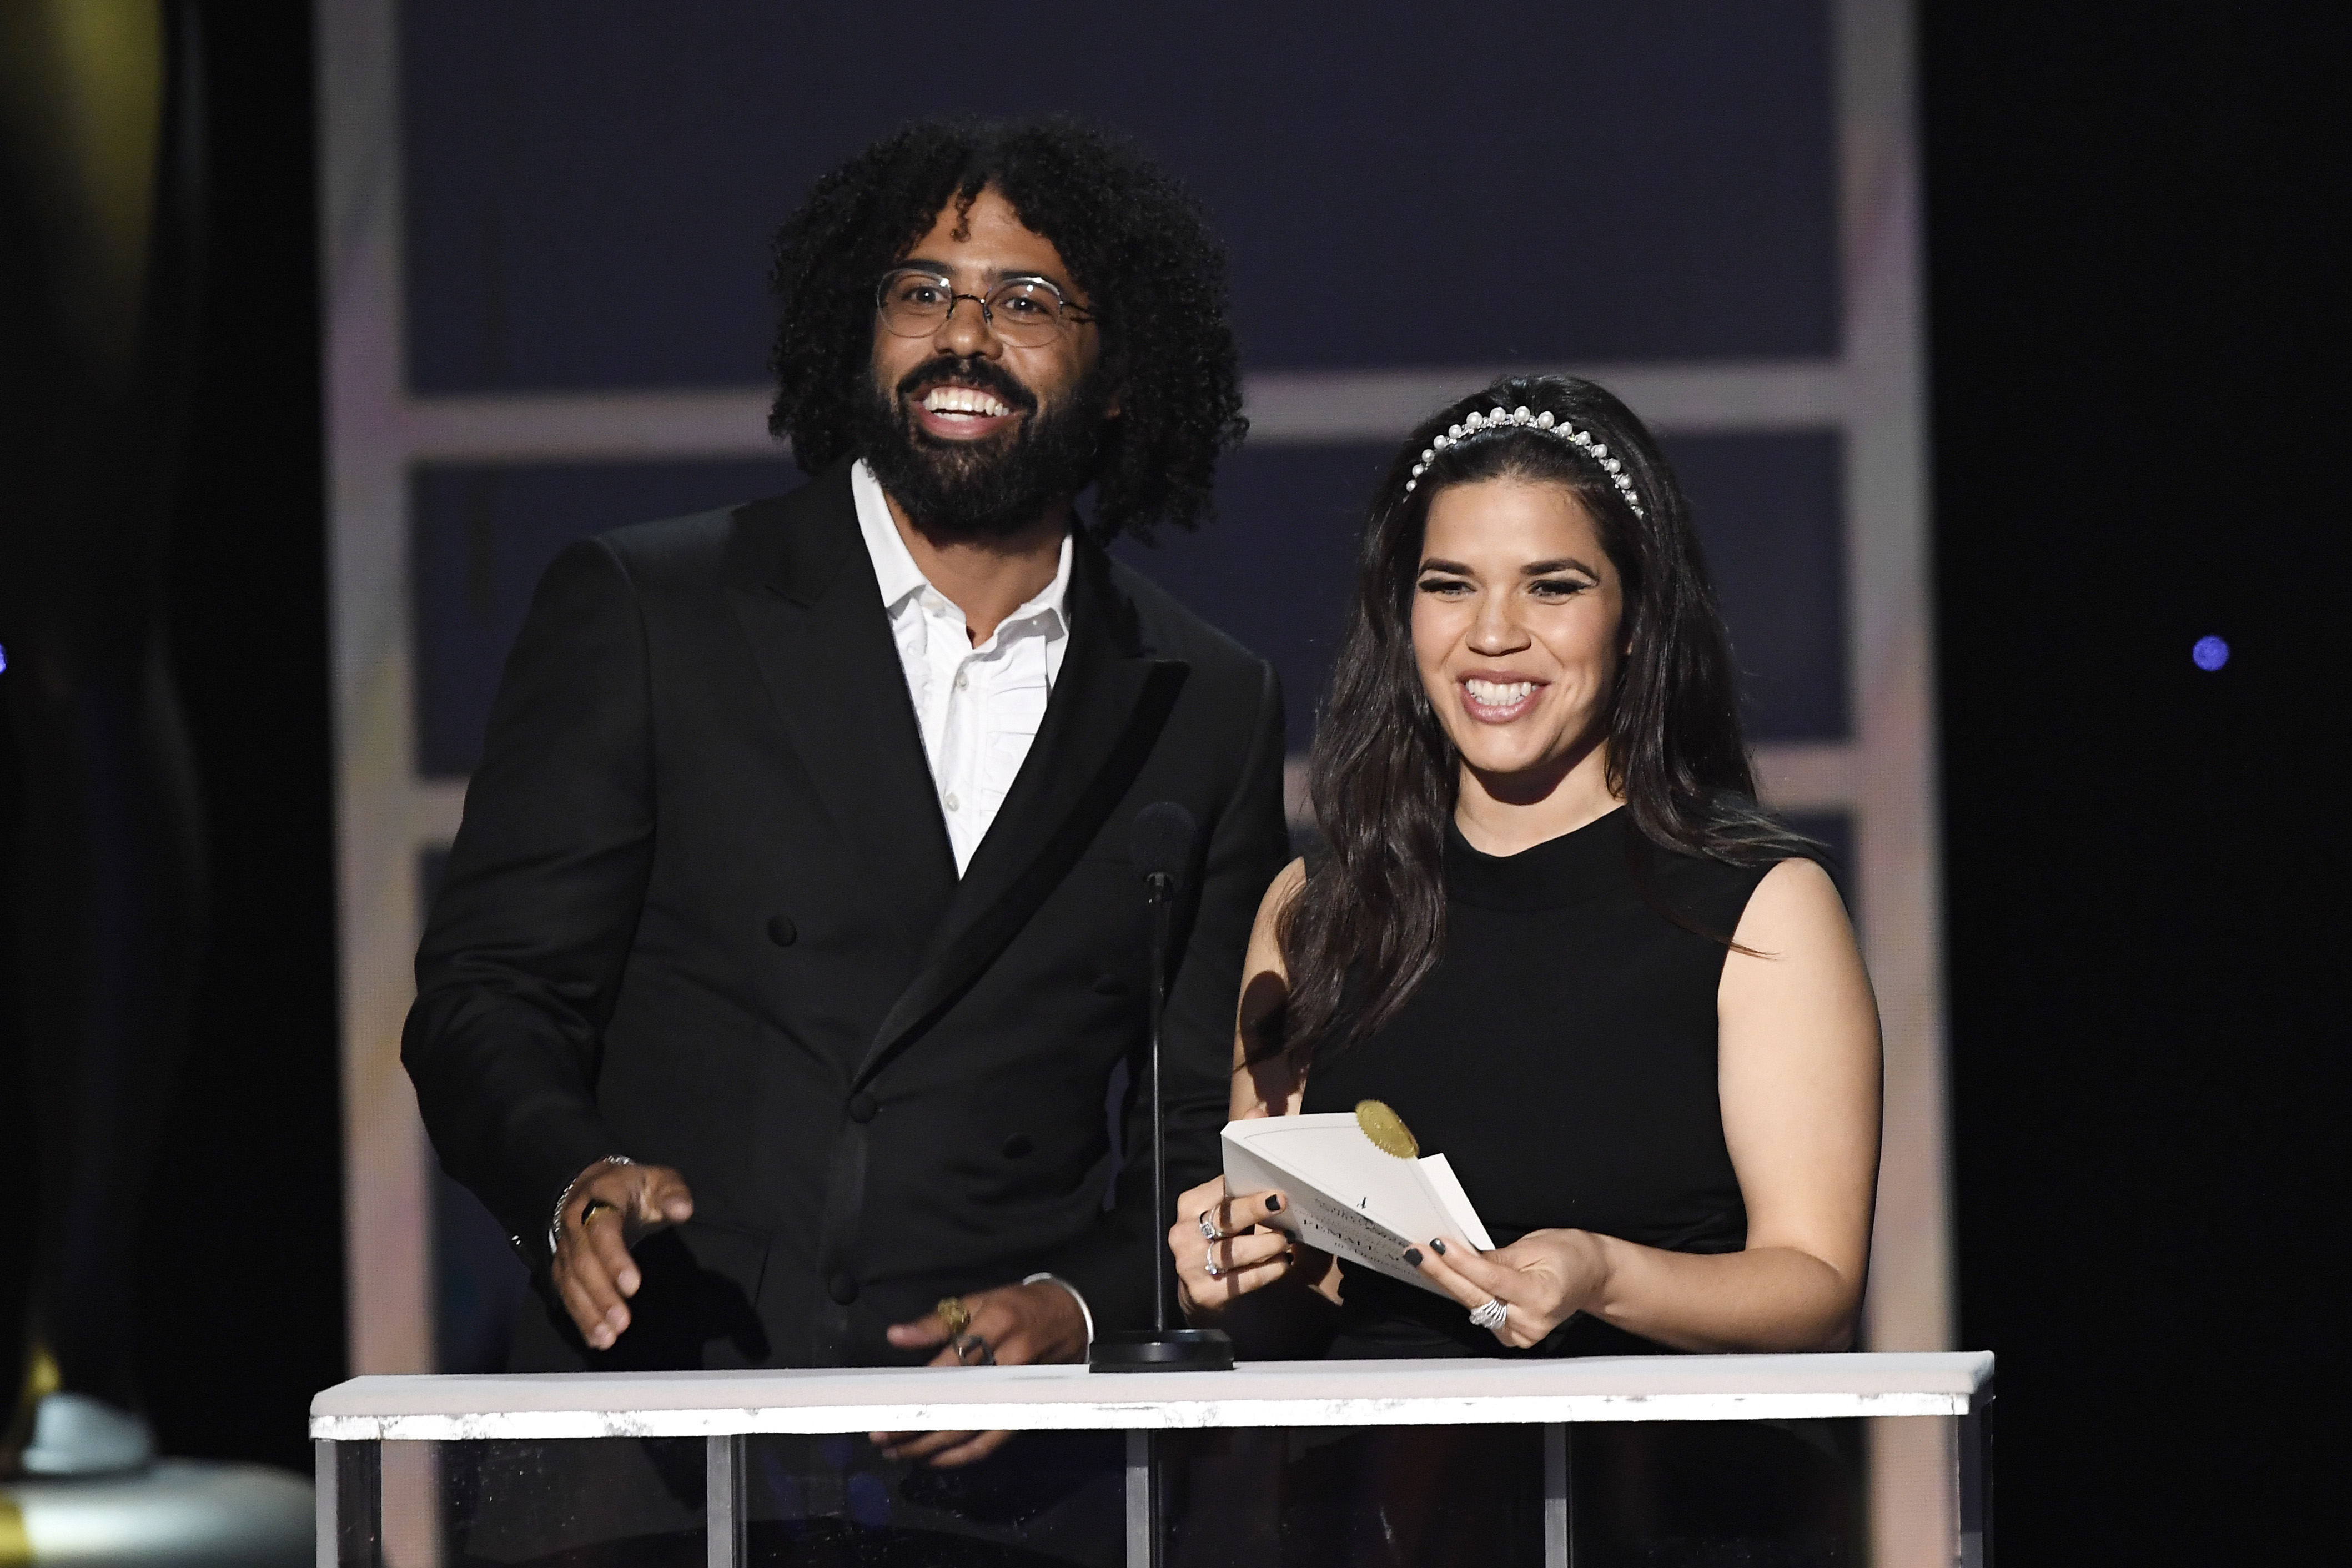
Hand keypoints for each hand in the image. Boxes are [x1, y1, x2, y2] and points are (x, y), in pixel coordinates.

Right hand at [550, 1159, 694, 1349]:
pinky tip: (597, 1338)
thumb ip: (672, 1193)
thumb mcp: (659, 1181)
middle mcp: (576, 1221)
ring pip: (570, 1281)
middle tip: (622, 1322)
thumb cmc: (635, 1188)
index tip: (633, 1286)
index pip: (602, 1229)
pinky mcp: (563, 1265)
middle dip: (601, 1294)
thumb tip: (682, 1210)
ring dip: (588, 1312)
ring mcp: (565, 1245)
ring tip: (608, 1337)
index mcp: (600, 1197)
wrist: (596, 1185)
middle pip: (583, 1261)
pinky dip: (580, 1317)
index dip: (614, 1258)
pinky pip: (567, 1292)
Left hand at [870, 1280, 1087, 1466]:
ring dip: (933, 1446)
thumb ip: (937, 1322)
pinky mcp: (1025, 1409)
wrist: (1070, 1315)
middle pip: (959, 1402)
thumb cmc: (1017, 1306)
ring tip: (899, 1452)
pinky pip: (993, 1441)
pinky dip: (963, 1455)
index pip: (950, 1364)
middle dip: (917, 1425)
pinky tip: (935, 1459)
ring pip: (974, 1427)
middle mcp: (1011, 1360)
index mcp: (996, 1325)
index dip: (918, 1389)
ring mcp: (1020, 1389)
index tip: (885, 1404)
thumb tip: (896, 1336)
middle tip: (882, 1438)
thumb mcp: (979, 1302)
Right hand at [1170, 1176, 1294, 1316]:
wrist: (1198, 1289)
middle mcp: (1184, 1234)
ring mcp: (1191, 1265)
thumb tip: (1273, 1193)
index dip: (1248, 1191)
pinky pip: (1244, 1279)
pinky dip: (1268, 1270)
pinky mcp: (1204, 1292)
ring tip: (1286, 1240)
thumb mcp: (1219, 1218)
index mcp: (1189, 1206)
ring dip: (1267, 1243)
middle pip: (1225, 1218)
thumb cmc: (1216, 1243)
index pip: (1219, 1191)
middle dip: (1255, 1210)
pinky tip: (1282, 1263)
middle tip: (1281, 1205)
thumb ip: (1237, 1203)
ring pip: (1236, 1250)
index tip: (1274, 1191)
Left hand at [1413, 1228, 1608, 1349]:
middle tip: (1417, 1252)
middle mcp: (1532, 1322)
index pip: (1492, 1279)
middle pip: (1476, 1296)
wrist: (1589, 1277)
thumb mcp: (1536, 1246)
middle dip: (1443, 1272)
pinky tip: (1449, 1276)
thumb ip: (1498, 1257)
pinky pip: (1480, 1314)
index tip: (1438, 1245)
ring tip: (1425, 1259)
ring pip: (1474, 1306)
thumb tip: (1462, 1254)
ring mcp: (1522, 1334)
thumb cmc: (1568, 1257)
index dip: (1461, 1262)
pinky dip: (1465, 1294)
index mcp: (1543, 1296)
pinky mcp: (1513, 1338)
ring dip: (1449, 1282)